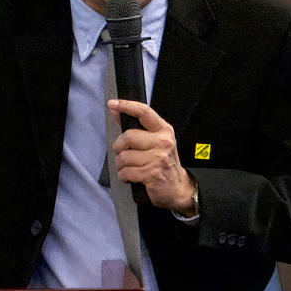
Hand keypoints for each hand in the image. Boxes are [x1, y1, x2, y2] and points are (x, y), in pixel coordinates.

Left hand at [108, 98, 196, 214]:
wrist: (176, 187)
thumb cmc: (162, 163)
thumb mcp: (154, 141)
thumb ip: (135, 126)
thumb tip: (116, 110)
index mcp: (164, 131)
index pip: (144, 112)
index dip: (127, 106)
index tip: (113, 103)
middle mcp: (163, 142)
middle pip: (128, 137)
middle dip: (119, 147)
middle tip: (122, 152)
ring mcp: (159, 159)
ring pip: (124, 157)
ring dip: (121, 164)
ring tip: (129, 167)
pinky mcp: (152, 174)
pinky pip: (126, 172)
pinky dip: (123, 176)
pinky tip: (131, 177)